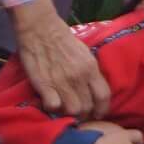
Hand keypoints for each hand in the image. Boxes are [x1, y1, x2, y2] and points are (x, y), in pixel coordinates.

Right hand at [11, 3, 108, 120]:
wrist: (40, 29)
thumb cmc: (62, 39)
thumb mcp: (84, 54)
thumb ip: (89, 72)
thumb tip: (91, 89)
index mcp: (91, 68)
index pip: (104, 96)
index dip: (102, 109)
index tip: (97, 114)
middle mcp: (79, 77)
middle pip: (87, 107)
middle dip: (83, 114)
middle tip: (77, 113)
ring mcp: (61, 82)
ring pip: (72, 110)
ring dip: (68, 114)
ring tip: (64, 110)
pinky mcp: (44, 85)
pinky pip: (53, 106)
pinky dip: (52, 108)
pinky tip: (50, 103)